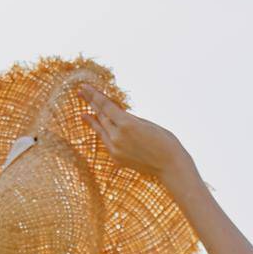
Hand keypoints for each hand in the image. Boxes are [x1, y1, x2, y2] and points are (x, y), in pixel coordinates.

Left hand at [78, 84, 192, 180]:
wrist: (171, 166)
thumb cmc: (165, 141)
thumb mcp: (146, 123)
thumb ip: (128, 118)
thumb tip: (115, 112)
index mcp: (127, 124)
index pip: (105, 106)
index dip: (94, 95)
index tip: (84, 87)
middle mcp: (117, 137)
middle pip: (101, 116)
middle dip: (91, 104)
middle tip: (81, 93)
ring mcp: (115, 149)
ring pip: (101, 130)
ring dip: (93, 119)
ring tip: (84, 112)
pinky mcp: (117, 159)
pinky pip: (106, 141)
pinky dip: (102, 133)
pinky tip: (97, 128)